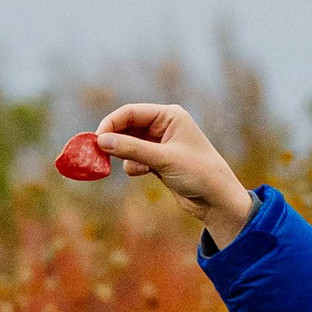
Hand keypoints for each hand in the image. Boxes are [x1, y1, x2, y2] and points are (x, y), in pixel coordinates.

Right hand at [91, 101, 255, 247]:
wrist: (216, 199)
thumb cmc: (197, 172)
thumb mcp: (163, 159)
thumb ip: (131, 149)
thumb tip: (101, 141)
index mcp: (169, 115)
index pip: (131, 112)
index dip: (111, 124)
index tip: (95, 139)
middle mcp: (164, 126)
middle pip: (127, 127)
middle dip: (113, 140)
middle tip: (95, 154)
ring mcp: (160, 144)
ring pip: (129, 144)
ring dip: (124, 155)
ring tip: (128, 166)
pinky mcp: (158, 161)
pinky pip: (135, 159)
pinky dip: (133, 166)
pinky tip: (142, 174)